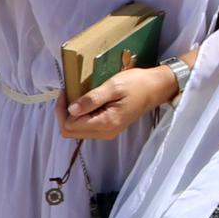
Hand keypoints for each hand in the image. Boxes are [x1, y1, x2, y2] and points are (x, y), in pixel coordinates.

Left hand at [59, 66, 175, 140]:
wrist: (156, 88)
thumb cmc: (136, 84)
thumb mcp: (112, 87)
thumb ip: (91, 99)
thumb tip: (71, 110)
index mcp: (106, 123)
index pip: (69, 126)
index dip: (62, 109)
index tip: (66, 90)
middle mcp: (105, 133)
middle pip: (70, 131)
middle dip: (64, 112)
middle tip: (68, 92)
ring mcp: (107, 132)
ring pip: (77, 130)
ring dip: (72, 114)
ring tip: (76, 95)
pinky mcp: (109, 128)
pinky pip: (86, 126)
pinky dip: (81, 115)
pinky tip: (85, 101)